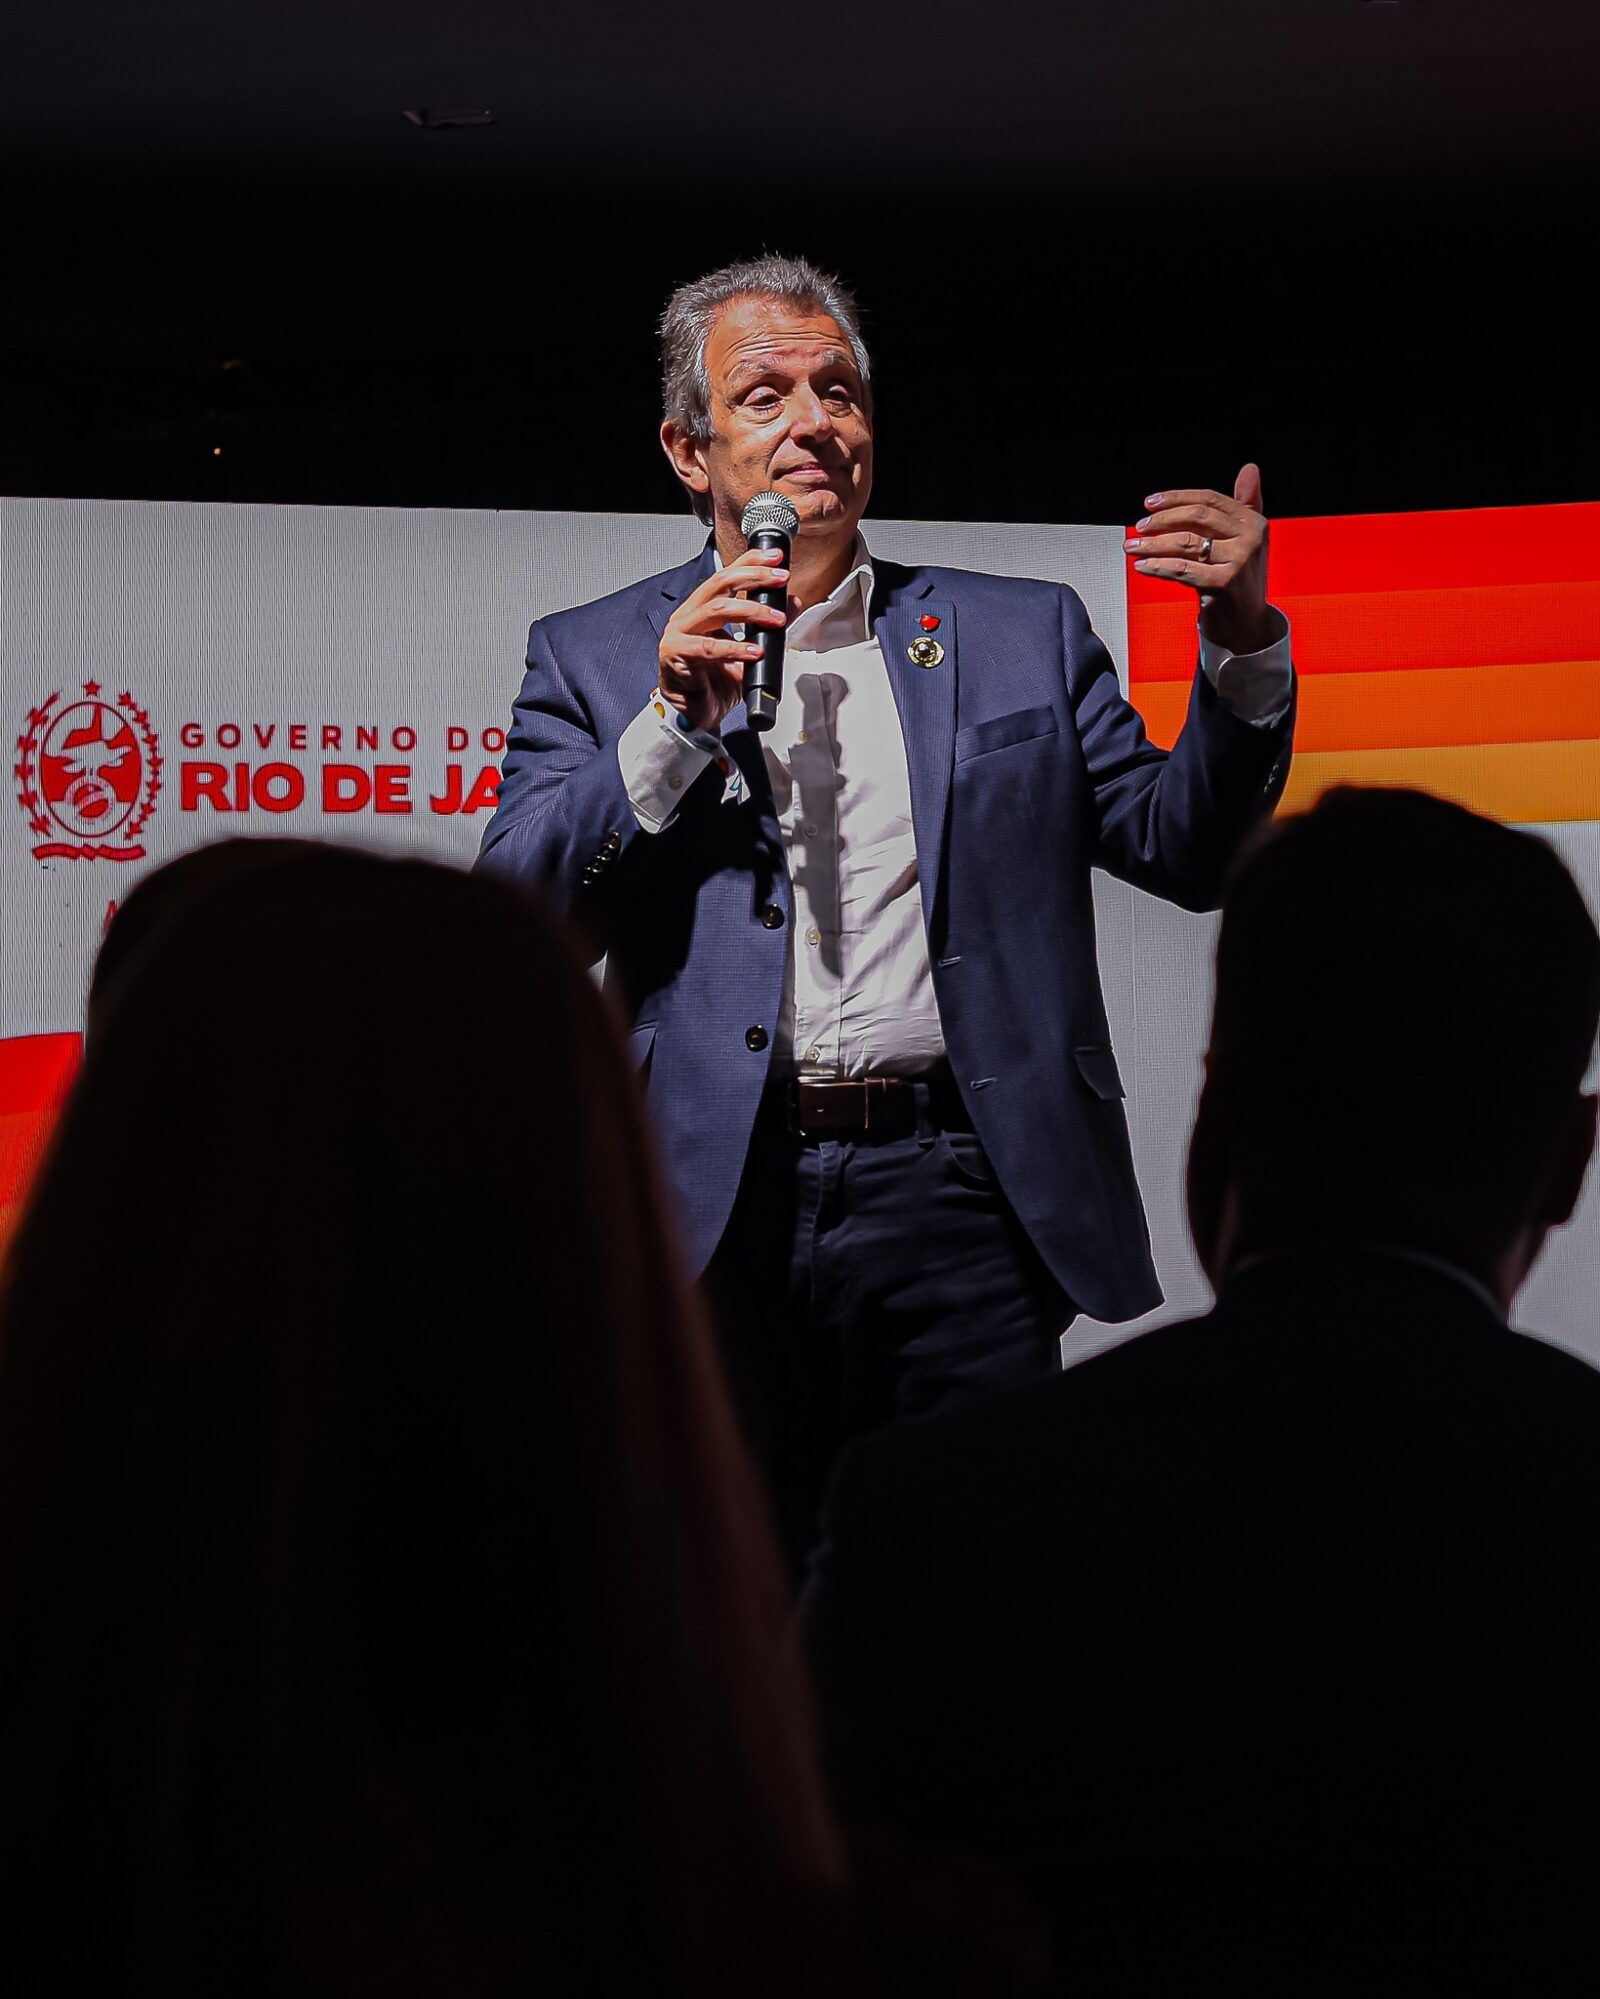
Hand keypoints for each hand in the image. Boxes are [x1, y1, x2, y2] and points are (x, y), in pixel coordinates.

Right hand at [658, 548, 788, 733]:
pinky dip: (735, 649)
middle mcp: (688, 616)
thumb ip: (768, 626)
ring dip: (751, 611)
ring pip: (715, 610)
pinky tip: (755, 651)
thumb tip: (792, 603)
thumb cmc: (715, 683)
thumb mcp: (751, 650)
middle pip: (719, 583)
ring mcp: (679, 634)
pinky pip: (708, 648)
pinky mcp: (675, 656)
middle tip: (780, 578)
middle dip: (753, 577)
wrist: (698, 717)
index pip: (726, 575)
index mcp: (702, 609)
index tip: (776, 557)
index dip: (750, 561)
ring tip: (776, 618)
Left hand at [1124, 463, 1276, 655]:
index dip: (1176, 498)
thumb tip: (1249, 468)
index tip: (1149, 503)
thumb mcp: (1246, 540)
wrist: (1247, 626)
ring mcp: (1238, 561)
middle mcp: (1250, 538)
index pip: (1209, 499)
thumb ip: (1246, 504)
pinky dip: (1157, 566)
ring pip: (1185, 543)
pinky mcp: (1223, 584)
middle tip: (1140, 526)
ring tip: (1131, 546)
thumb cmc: (1240, 579)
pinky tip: (1141, 565)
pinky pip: (1181, 569)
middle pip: (1197, 517)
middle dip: (1162, 519)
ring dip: (1152, 544)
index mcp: (1254, 522)